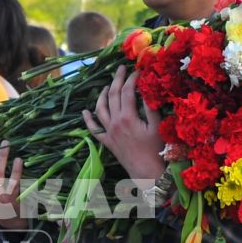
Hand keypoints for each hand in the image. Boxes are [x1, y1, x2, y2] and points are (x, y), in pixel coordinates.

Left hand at [85, 65, 165, 184]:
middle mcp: (115, 123)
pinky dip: (88, 120)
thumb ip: (150, 107)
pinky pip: (94, 129)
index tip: (138, 71)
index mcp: (128, 117)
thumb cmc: (156, 150)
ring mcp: (109, 133)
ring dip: (102, 95)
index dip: (132, 79)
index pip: (127, 91)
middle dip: (117, 80)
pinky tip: (85, 111)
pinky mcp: (107, 142)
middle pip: (113, 96)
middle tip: (121, 68)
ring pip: (100, 109)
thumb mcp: (157, 126)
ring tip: (107, 86)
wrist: (148, 173)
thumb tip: (146, 89)